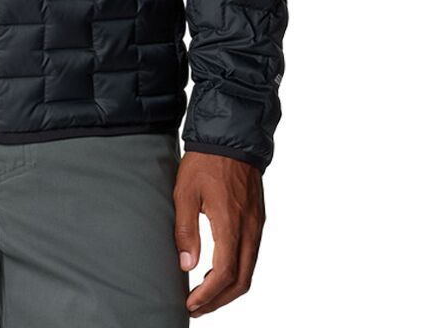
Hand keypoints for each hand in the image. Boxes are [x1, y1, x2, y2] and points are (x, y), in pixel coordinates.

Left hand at [173, 151, 265, 316]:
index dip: (208, 295)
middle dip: (219, 300)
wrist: (231, 137)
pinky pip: (251, 256)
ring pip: (249, 271)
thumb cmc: (205, 162)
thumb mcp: (185, 192)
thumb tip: (187, 265)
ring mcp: (257, 225)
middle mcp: (250, 229)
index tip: (190, 304)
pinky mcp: (258, 220)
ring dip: (228, 289)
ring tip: (204, 295)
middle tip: (196, 307)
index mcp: (231, 223)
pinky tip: (218, 272)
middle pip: (241, 281)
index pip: (225, 273)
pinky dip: (237, 272)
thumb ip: (186, 229)